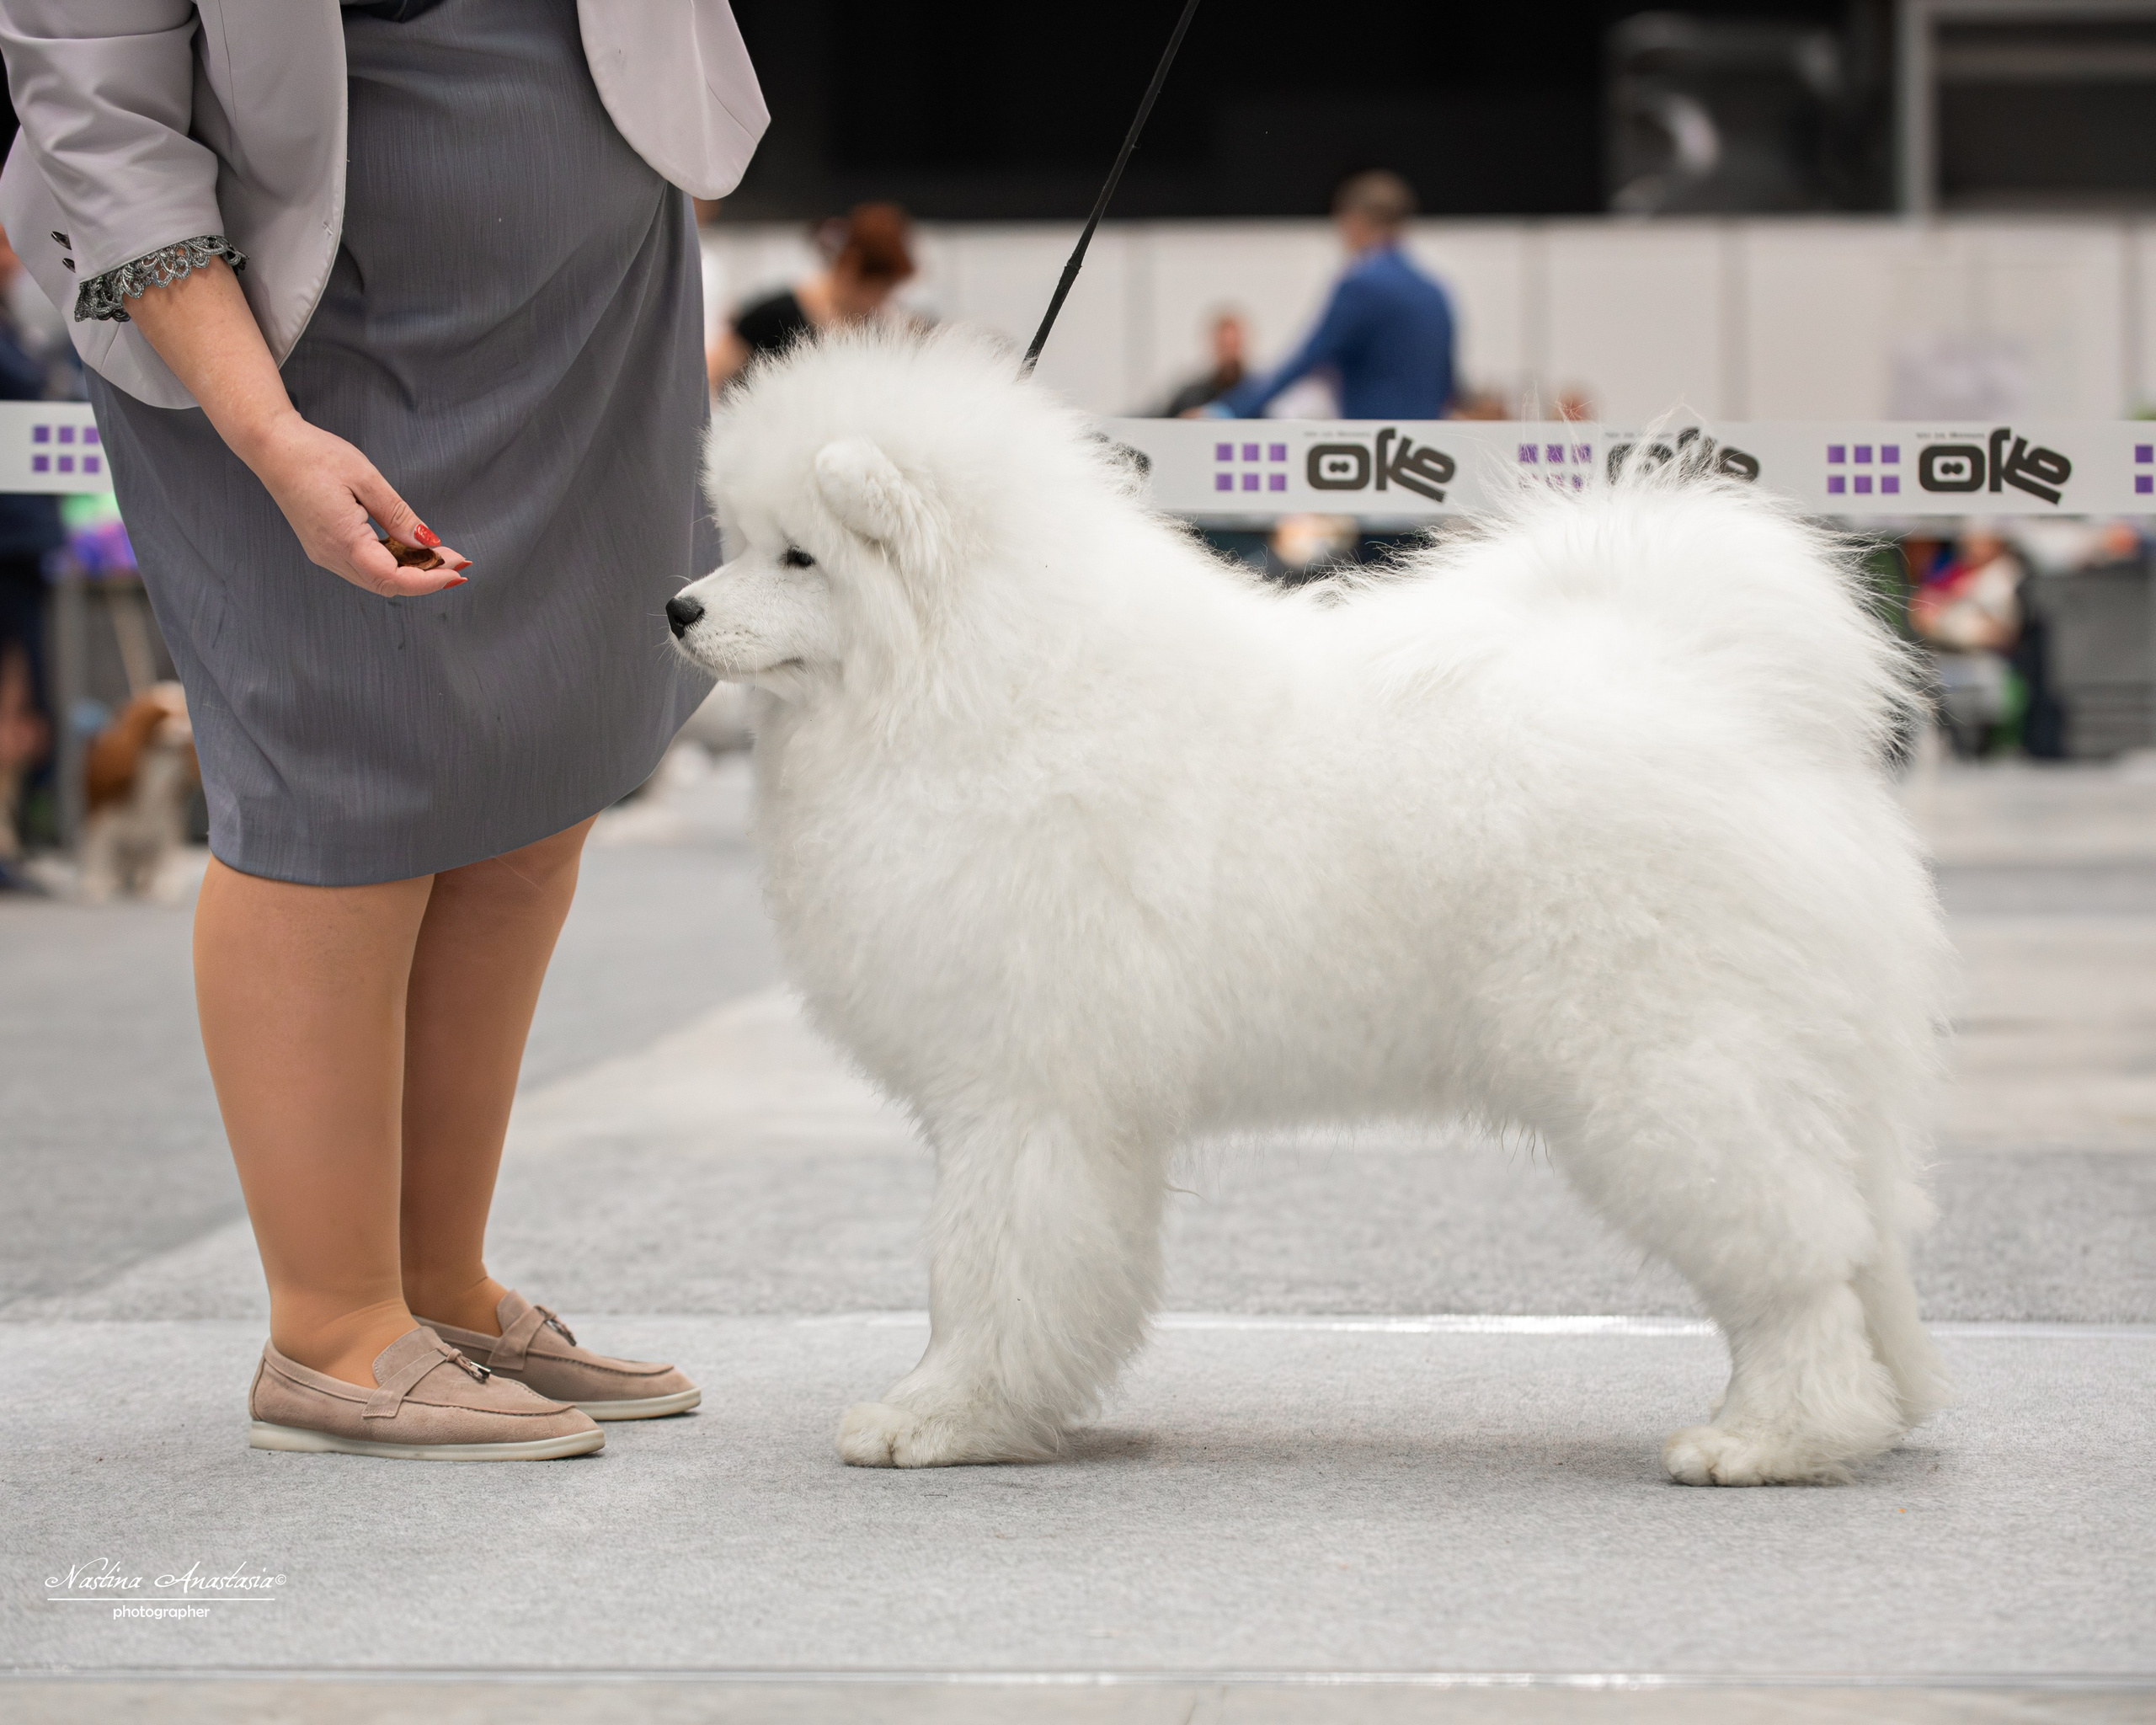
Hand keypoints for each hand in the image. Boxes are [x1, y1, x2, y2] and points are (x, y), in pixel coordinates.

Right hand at [239, 412, 472, 596]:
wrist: (271, 447)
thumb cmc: (315, 455)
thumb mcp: (366, 479)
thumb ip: (398, 515)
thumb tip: (428, 542)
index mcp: (342, 540)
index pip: (394, 578)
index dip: (429, 579)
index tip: (457, 570)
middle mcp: (330, 555)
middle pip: (386, 584)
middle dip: (426, 577)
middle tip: (457, 562)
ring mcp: (324, 554)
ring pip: (375, 579)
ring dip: (410, 572)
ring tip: (439, 556)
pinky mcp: (322, 547)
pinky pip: (363, 567)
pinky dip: (391, 564)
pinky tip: (409, 550)